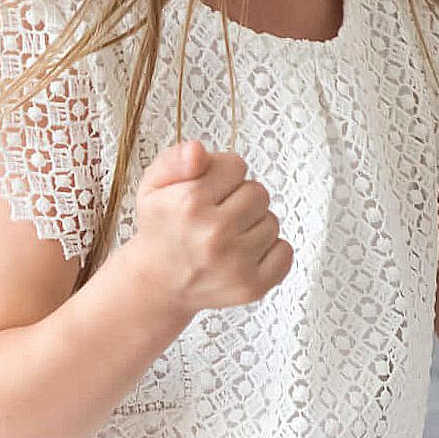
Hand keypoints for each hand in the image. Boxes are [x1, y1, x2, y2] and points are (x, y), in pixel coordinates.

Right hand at [124, 140, 293, 313]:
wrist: (157, 283)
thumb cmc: (162, 228)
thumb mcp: (154, 185)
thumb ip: (174, 159)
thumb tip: (197, 151)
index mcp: (188, 204)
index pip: (236, 165)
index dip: (221, 175)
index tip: (206, 192)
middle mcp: (213, 234)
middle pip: (258, 192)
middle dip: (240, 199)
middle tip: (215, 216)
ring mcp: (234, 264)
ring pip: (271, 221)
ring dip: (252, 226)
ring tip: (224, 237)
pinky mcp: (251, 287)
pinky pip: (285, 251)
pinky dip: (269, 251)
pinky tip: (242, 255)